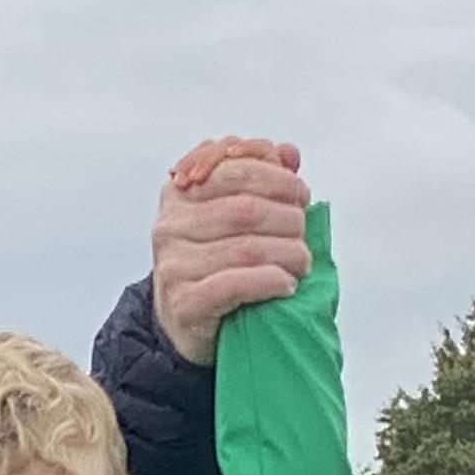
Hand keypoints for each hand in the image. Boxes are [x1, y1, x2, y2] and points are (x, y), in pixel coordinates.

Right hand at [152, 136, 311, 366]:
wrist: (184, 322)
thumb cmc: (212, 263)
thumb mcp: (228, 215)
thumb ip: (257, 179)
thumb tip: (289, 152)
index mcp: (180, 193)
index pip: (234, 170)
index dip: (276, 178)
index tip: (301, 195)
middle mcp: (170, 226)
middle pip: (245, 210)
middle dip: (288, 219)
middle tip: (303, 235)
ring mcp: (174, 266)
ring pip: (246, 248)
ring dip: (287, 254)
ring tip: (302, 262)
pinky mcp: (184, 303)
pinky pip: (235, 284)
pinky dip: (270, 282)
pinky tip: (286, 284)